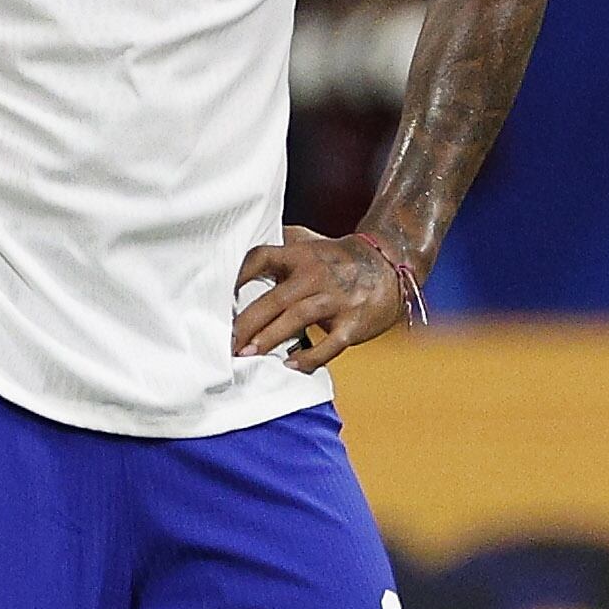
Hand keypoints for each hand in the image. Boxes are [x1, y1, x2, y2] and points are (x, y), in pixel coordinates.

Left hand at [233, 226, 416, 371]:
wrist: (392, 263)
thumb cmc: (337, 258)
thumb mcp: (308, 244)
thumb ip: (278, 246)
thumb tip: (235, 250)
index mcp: (299, 255)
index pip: (260, 258)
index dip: (236, 275)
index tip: (216, 296)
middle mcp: (316, 275)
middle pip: (274, 298)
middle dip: (247, 322)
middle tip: (226, 342)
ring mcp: (336, 299)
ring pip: (297, 319)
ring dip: (269, 338)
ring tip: (246, 354)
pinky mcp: (354, 322)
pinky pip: (331, 344)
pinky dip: (310, 357)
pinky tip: (290, 364)